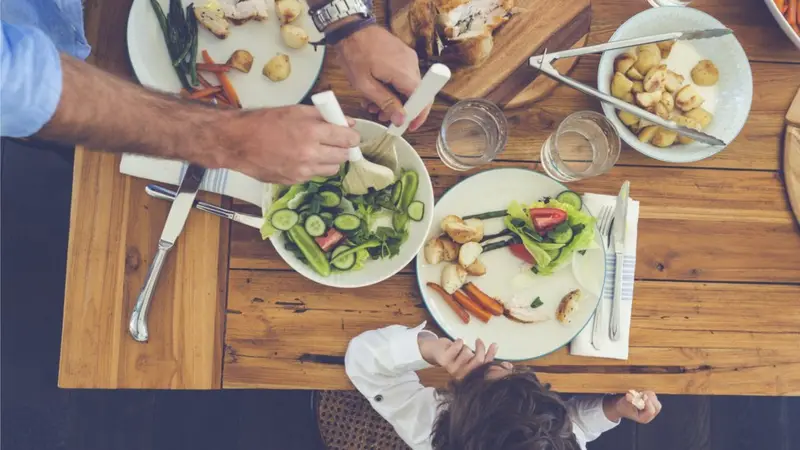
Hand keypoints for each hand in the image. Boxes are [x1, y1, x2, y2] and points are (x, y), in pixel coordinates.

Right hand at [219, 105, 359, 183]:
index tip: (350, 135)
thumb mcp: (296, 110)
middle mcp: (310, 154)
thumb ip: (324, 116)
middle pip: (344, 156)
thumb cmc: (264, 122)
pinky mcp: (294, 181)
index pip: (348, 139)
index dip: (352, 137)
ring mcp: (302, 170)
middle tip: (336, 142)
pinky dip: (313, 167)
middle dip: (343, 148)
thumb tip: (347, 123)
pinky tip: (301, 158)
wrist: (237, 142)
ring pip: (332, 169)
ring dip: (330, 160)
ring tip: (318, 150)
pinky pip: (314, 175)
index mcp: (312, 132)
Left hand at [334, 26, 429, 131]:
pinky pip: (404, 76)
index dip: (418, 116)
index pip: (422, 99)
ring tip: (373, 104)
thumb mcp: (365, 84)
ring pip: (408, 86)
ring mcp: (408, 58)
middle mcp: (411, 64)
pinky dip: (393, 86)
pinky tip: (377, 90)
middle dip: (400, 109)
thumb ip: (385, 102)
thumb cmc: (354, 53)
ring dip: (394, 98)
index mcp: (403, 72)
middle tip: (382, 116)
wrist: (351, 28)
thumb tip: (401, 119)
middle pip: (415, 95)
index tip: (410, 126)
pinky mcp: (403, 55)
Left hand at [418, 335, 497, 379]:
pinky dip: (458, 341)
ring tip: (459, 348)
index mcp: (469, 376)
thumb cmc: (455, 354)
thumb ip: (484, 356)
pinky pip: (458, 346)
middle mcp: (461, 376)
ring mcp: (453, 369)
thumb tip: (498, 349)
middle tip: (478, 340)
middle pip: (479, 361)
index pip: (485, 368)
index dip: (491, 356)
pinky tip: (455, 343)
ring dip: (465, 346)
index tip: (496, 346)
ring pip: (468, 352)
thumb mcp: (471, 357)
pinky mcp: (445, 360)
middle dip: (480, 347)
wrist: (435, 351)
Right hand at [604, 390, 661, 423]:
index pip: (650, 411)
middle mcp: (650, 416)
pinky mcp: (653, 403)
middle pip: (657, 406)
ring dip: (649, 395)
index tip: (642, 395)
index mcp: (644, 418)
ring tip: (640, 394)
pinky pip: (654, 397)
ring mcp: (653, 409)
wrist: (623, 407)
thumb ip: (629, 400)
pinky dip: (649, 393)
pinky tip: (642, 393)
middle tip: (641, 394)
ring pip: (656, 401)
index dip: (647, 402)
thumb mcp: (624, 404)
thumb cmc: (624, 407)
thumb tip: (629, 395)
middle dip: (650, 398)